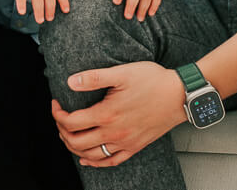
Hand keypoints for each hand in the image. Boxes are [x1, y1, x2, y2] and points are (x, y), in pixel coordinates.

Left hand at [51, 61, 185, 167]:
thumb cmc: (153, 80)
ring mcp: (125, 142)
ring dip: (74, 147)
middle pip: (76, 142)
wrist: (180, 95)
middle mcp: (114, 133)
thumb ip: (94, 78)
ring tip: (68, 135)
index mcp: (107, 114)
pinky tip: (87, 159)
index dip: (57, 114)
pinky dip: (95, 162)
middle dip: (62, 131)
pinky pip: (111, 161)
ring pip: (91, 155)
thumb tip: (70, 81)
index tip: (55, 103)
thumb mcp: (121, 73)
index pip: (71, 122)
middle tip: (59, 118)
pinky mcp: (135, 146)